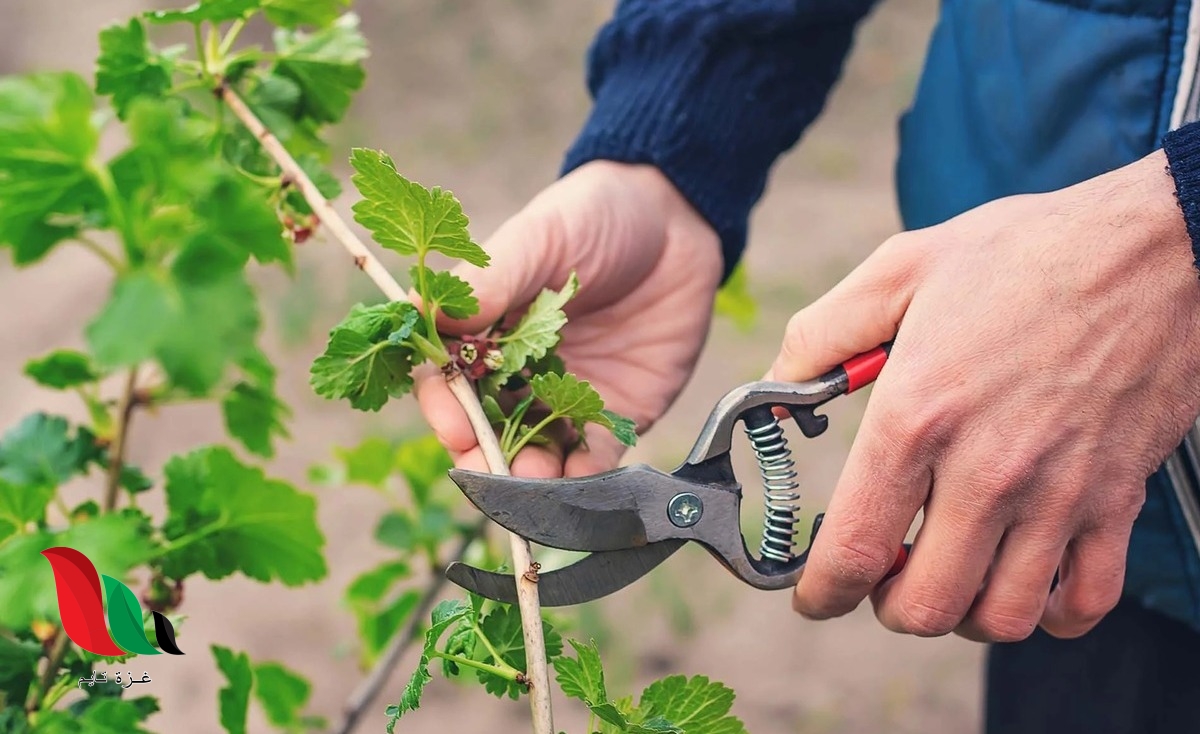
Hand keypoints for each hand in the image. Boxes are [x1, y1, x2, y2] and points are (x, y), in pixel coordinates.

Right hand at [415, 161, 721, 478]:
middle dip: (482, 456)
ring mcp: (567, 397)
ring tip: (532, 483)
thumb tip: (423, 313)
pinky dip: (583, 478)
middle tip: (487, 471)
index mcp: (487, 332)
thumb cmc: (595, 217)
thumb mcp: (538, 238)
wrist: (678, 223)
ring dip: (529, 478)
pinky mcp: (617, 413)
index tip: (453, 422)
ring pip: (536, 453)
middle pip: (487, 430)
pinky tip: (578, 483)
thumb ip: (489, 280)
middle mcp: (520, 373)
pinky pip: (594, 457)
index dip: (446, 407)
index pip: (449, 383)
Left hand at [771, 149, 1199, 640]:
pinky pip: (1084, 601)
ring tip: (949, 573)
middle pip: (924, 604)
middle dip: (887, 605)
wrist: (1154, 247)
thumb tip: (775, 387)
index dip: (822, 592)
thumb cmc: (1023, 254)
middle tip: (882, 573)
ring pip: (1001, 617)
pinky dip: (1049, 611)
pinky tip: (1024, 577)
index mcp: (917, 416)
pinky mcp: (1117, 499)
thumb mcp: (898, 271)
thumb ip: (821, 335)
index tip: (814, 596)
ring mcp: (1059, 493)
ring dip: (962, 613)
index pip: (855, 548)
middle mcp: (986, 470)